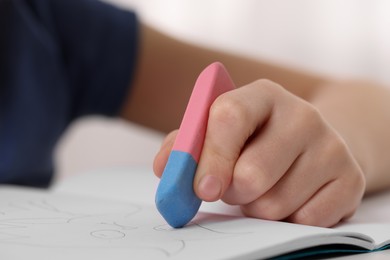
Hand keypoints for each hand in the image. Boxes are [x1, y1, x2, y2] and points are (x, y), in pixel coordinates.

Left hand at [154, 79, 364, 226]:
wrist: (312, 143)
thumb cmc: (256, 139)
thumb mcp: (220, 131)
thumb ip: (188, 145)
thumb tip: (166, 168)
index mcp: (263, 95)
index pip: (229, 116)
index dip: (210, 157)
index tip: (200, 188)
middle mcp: (302, 114)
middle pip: (252, 173)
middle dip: (234, 192)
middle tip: (234, 188)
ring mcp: (331, 146)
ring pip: (274, 205)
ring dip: (258, 207)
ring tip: (263, 189)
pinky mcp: (351, 179)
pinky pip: (305, 220)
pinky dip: (288, 218)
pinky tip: (291, 197)